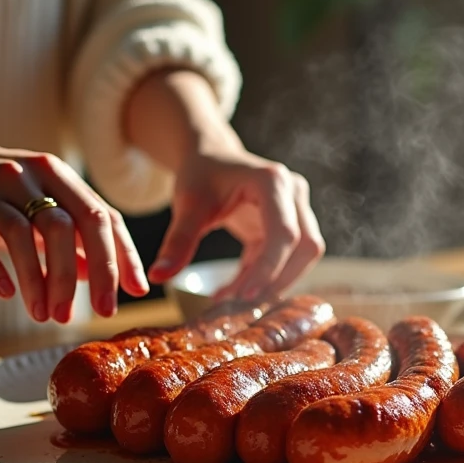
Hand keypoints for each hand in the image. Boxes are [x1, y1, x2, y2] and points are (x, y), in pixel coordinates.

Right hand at [0, 130, 148, 321]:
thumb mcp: (39, 203)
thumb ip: (72, 236)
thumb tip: (98, 276)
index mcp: (56, 173)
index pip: (101, 215)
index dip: (122, 255)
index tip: (136, 291)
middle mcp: (28, 175)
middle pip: (68, 226)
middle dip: (86, 275)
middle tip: (92, 315)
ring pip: (24, 237)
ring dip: (40, 282)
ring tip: (47, 315)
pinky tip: (7, 294)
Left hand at [147, 146, 324, 300]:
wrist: (210, 158)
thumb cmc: (200, 175)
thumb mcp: (187, 205)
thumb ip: (178, 241)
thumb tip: (158, 276)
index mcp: (271, 181)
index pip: (283, 233)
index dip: (270, 267)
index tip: (245, 296)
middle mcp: (293, 192)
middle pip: (304, 246)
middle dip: (276, 279)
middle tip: (239, 304)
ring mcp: (296, 208)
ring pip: (302, 255)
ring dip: (272, 282)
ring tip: (232, 298)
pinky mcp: (288, 225)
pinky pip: (285, 259)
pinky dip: (262, 277)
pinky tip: (233, 290)